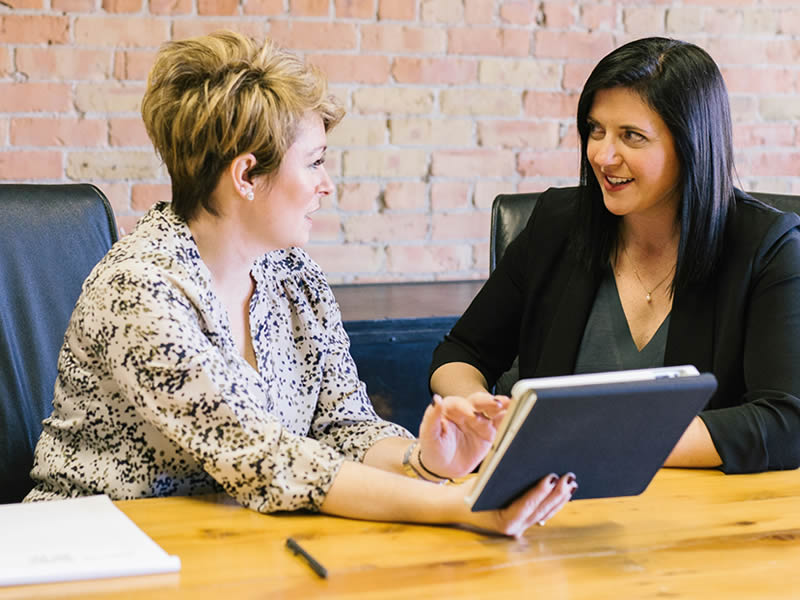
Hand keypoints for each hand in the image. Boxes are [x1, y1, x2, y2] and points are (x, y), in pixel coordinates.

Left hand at [417, 391, 509, 478]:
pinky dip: (508, 418)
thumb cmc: (433, 449)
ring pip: (491, 409)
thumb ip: (431, 417)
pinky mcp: (490, 431)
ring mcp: (479, 421)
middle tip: (496, 404)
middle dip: (487, 402)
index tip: (471, 414)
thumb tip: (436, 399)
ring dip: (501, 406)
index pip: (458, 403)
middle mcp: (466, 411)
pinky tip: (516, 414)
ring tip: (510, 404)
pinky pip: (500, 423)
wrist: (444, 468)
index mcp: (449, 409)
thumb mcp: (429, 435)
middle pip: (478, 402)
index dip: (465, 407)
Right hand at [454, 473, 577, 537]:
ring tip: (571, 482)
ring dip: (560, 498)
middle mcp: (515, 529)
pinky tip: (565, 492)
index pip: (526, 505)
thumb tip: (524, 461)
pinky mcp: (525, 522)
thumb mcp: (483, 483)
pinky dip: (554, 502)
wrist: (459, 507)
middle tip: (568, 477)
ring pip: (546, 513)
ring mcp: (521, 527)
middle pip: (541, 510)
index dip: (540, 492)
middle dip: (557, 493)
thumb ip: (502, 476)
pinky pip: (544, 513)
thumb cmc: (470, 492)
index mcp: (503, 522)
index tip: (552, 477)